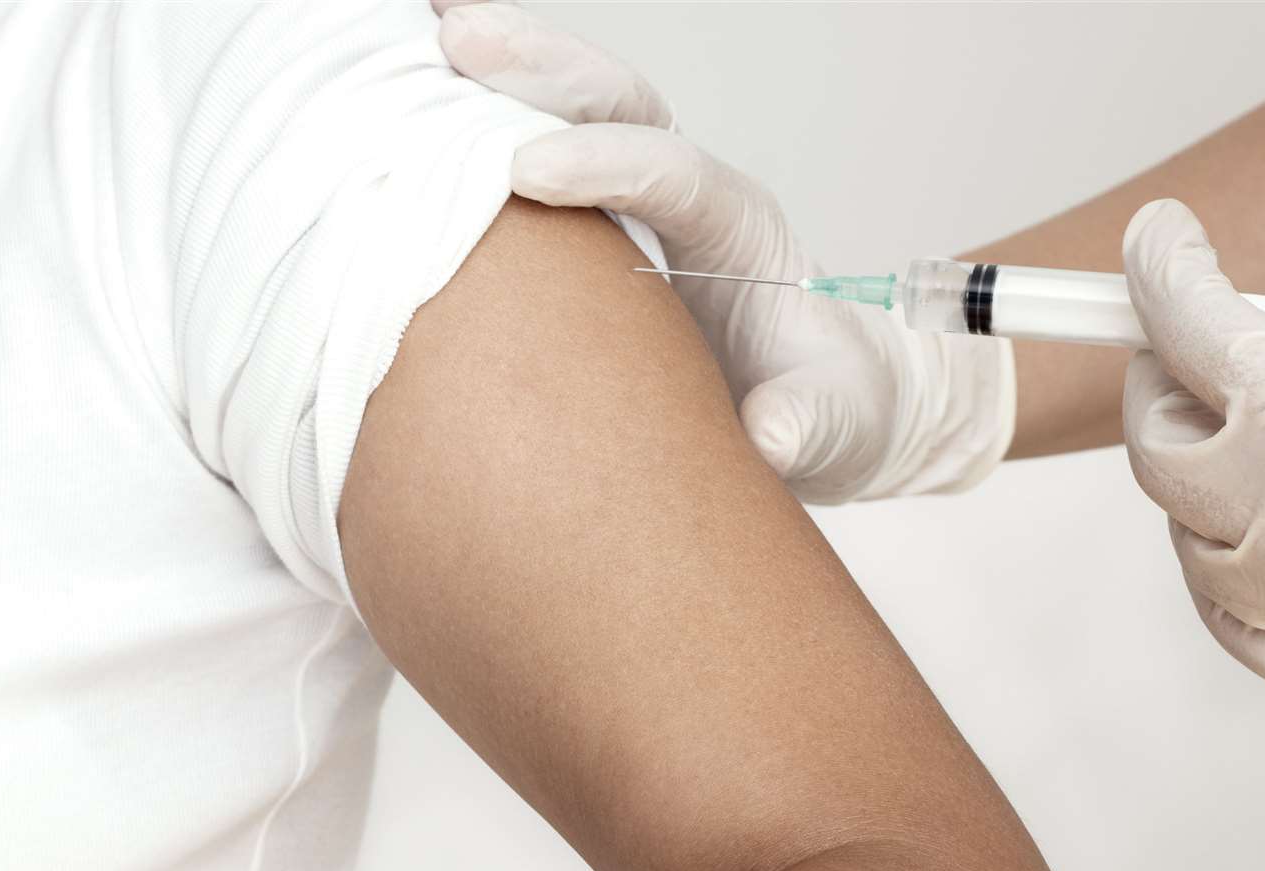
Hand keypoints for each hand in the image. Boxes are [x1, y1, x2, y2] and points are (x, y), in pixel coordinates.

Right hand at [433, 0, 1014, 501]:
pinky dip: (490, 120)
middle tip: (462, 40)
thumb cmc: (834, 408)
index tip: (525, 172)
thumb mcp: (836, 425)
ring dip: (506, 74)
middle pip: (623, 108)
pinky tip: (428, 96)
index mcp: (745, 229)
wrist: (833, 402)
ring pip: (579, 115)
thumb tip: (768, 437)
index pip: (674, 172)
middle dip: (546, 71)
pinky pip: (549, 158)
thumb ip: (808, 424)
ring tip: (430, 32)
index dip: (603, 163)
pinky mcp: (609, 227)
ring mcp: (645, 207)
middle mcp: (692, 197)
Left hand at [1122, 199, 1264, 718]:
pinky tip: (1260, 551)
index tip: (1157, 237)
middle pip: (1158, 441)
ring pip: (1187, 537)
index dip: (1163, 271)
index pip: (1191, 327)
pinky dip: (1230, 580)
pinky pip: (1233, 623)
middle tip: (1185, 353)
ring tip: (1248, 449)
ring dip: (1199, 484)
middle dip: (1160, 387)